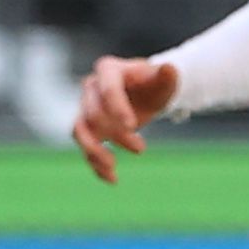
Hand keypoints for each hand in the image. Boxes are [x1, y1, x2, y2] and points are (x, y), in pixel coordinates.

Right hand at [70, 55, 181, 182]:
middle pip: (95, 114)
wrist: (146, 95)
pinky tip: (112, 179)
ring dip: (94, 151)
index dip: (117, 108)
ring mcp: (85, 107)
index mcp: (108, 70)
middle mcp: (91, 87)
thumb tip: (169, 69)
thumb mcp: (163, 82)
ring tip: (113, 168)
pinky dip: (95, 164)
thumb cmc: (153, 85)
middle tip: (142, 148)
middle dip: (117, 134)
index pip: (108, 89)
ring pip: (79, 131)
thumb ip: (167, 76)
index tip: (133, 126)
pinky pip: (83, 146)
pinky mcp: (86, 128)